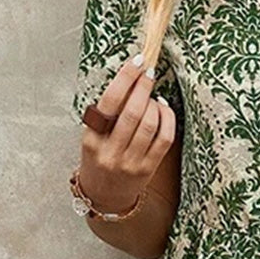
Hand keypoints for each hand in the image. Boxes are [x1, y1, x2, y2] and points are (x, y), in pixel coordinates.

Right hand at [79, 53, 176, 212]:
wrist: (104, 196)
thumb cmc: (98, 159)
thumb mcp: (92, 137)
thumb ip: (107, 114)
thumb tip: (130, 80)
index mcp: (92, 139)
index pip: (110, 102)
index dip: (126, 78)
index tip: (137, 62)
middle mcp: (110, 152)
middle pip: (133, 111)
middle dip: (144, 86)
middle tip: (149, 72)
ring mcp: (130, 163)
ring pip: (150, 124)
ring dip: (154, 103)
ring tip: (152, 96)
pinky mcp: (148, 169)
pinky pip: (164, 139)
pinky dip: (167, 118)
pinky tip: (162, 109)